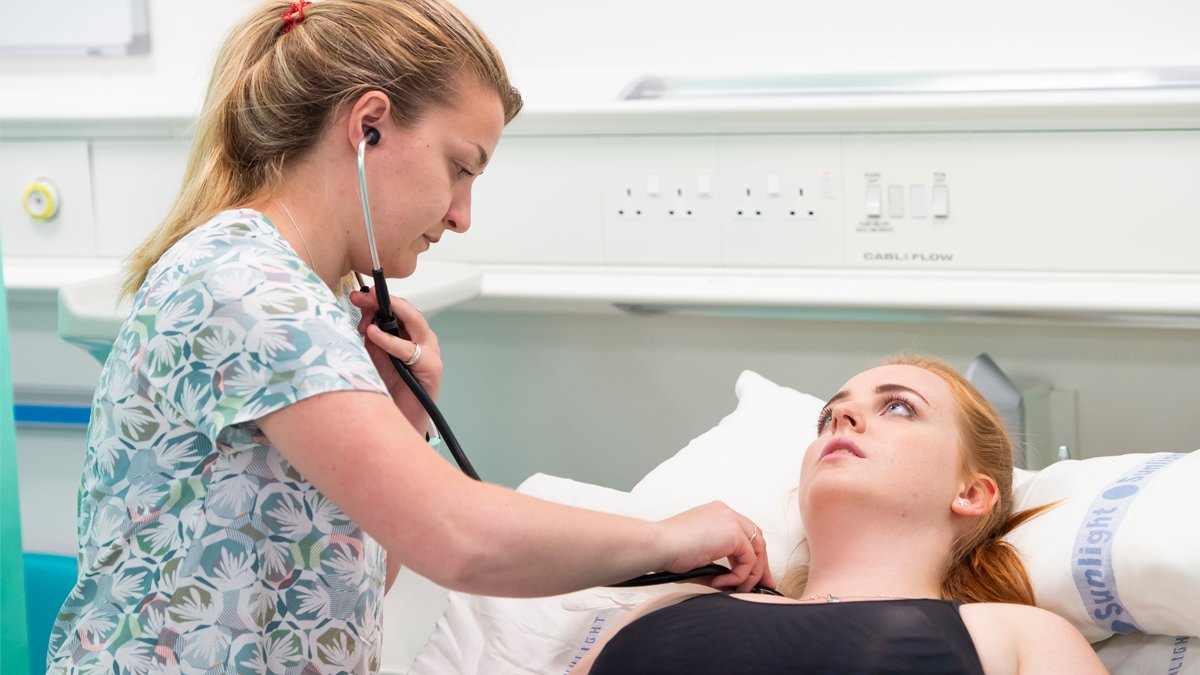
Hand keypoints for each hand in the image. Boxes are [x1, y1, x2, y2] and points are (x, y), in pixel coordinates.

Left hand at [349, 287, 442, 433]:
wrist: (400, 420)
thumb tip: (362, 314)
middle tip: (361, 296)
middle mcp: (424, 340)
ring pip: (414, 322)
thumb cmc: (389, 389)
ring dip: (389, 313)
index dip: (378, 299)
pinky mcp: (431, 367)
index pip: (398, 309)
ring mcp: (430, 352)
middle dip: (383, 300)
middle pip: (407, 311)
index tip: (359, 294)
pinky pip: (408, 349)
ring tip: (367, 309)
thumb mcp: (375, 355)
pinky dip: (389, 340)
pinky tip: (374, 334)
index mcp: (411, 335)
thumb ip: (371, 335)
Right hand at [657, 501, 773, 592]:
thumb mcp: (699, 556)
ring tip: (736, 589)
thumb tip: (732, 584)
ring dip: (750, 574)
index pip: (745, 532)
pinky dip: (739, 576)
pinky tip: (720, 581)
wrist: (658, 545)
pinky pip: (748, 560)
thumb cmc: (667, 550)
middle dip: (760, 564)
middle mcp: (726, 513)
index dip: (752, 554)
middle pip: (756, 538)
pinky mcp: (733, 533)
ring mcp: (731, 521)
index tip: (754, 574)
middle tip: (762, 584)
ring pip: (756, 550)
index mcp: (716, 513)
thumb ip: (718, 565)